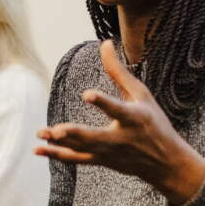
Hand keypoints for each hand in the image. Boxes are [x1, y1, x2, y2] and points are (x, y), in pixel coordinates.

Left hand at [37, 39, 204, 205]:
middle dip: (75, 134)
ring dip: (60, 143)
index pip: (117, 109)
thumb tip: (104, 43)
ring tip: (41, 133)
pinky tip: (38, 150)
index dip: (103, 102)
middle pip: (95, 137)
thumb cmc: (154, 122)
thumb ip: (119, 71)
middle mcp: (122, 138)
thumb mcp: (141, 95)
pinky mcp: (102, 161)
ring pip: (82, 149)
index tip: (87, 94)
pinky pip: (77, 159)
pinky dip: (58, 155)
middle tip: (56, 130)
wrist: (166, 162)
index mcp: (135, 118)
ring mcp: (110, 153)